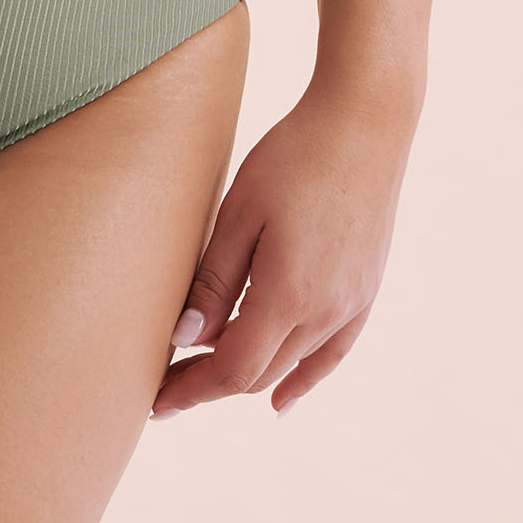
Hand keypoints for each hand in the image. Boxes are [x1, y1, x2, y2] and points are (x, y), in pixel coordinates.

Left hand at [150, 78, 415, 419]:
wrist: (364, 121)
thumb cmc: (294, 156)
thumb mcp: (240, 212)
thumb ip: (214, 281)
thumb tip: (183, 340)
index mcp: (289, 295)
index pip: (232, 369)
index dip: (191, 389)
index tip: (156, 401)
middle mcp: (326, 312)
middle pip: (259, 373)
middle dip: (209, 384)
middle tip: (166, 384)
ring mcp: (352, 304)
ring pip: (291, 364)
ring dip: (249, 376)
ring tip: (205, 379)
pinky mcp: (366, 289)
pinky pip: (332, 352)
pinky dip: (303, 378)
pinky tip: (282, 398)